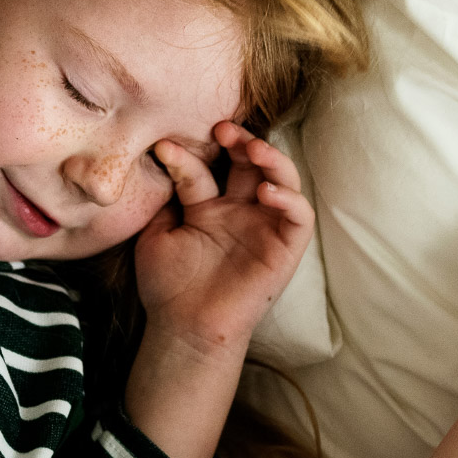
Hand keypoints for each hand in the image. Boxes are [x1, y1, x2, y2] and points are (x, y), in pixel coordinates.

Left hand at [133, 121, 313, 348]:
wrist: (184, 328)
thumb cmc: (168, 286)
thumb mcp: (157, 234)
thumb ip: (167, 198)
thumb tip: (167, 157)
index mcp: (208, 207)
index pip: (205, 169)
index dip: (189, 155)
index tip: (164, 147)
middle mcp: (239, 211)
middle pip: (250, 164)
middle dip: (240, 140)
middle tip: (223, 130)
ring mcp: (264, 227)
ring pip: (283, 180)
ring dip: (272, 159)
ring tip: (253, 149)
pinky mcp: (286, 248)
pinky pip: (300, 216)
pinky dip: (289, 198)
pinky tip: (266, 192)